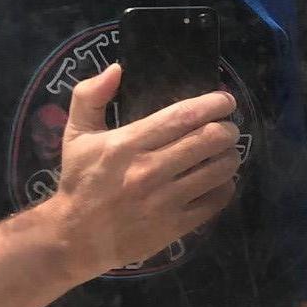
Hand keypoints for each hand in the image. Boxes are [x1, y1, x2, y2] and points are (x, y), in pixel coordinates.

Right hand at [48, 64, 240, 279]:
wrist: (76, 238)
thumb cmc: (80, 182)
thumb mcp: (76, 135)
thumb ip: (89, 96)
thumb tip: (117, 68)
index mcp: (128, 144)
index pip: (183, 116)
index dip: (213, 104)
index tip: (225, 100)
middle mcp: (149, 170)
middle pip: (209, 140)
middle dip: (228, 129)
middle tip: (228, 128)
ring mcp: (165, 200)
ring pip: (219, 170)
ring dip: (231, 156)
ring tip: (226, 152)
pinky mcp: (175, 226)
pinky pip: (216, 200)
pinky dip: (225, 186)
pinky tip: (219, 180)